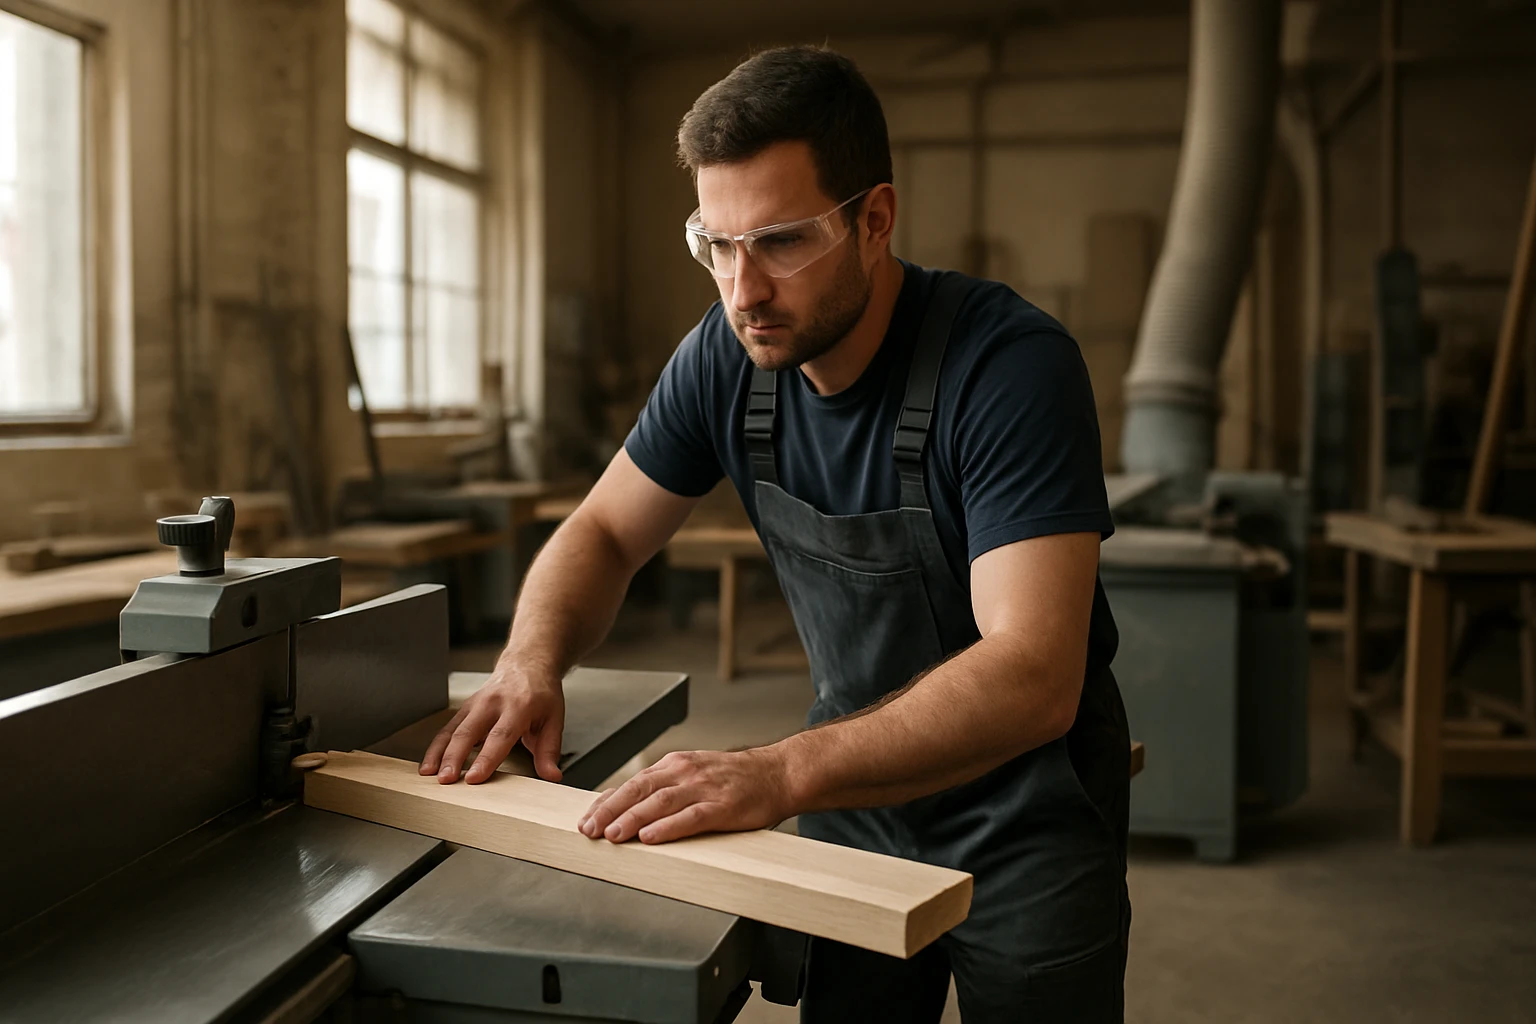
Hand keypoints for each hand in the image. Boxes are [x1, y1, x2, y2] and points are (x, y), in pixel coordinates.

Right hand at [419, 663, 564, 784]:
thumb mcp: (554, 719)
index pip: (500, 735)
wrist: (528, 664)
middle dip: (454, 757)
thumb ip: (549, 750)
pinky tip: (429, 764)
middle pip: (468, 731)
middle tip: (445, 780)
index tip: (474, 778)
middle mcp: (493, 703)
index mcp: (518, 706)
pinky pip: (447, 728)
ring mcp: (476, 703)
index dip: (486, 758)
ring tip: (429, 774)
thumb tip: (551, 776)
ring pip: (452, 729)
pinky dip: (436, 747)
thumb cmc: (542, 694)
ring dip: (438, 753)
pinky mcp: (465, 707)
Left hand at [577, 746, 795, 844]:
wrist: (777, 774)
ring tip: (612, 835)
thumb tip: (625, 810)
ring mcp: (704, 788)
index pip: (632, 784)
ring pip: (660, 802)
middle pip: (639, 790)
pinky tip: (651, 836)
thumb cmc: (733, 780)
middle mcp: (685, 772)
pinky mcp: (723, 806)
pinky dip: (668, 827)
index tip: (585, 820)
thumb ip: (663, 790)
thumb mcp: (693, 776)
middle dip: (610, 810)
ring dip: (633, 819)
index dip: (606, 802)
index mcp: (675, 765)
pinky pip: (691, 817)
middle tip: (588, 830)